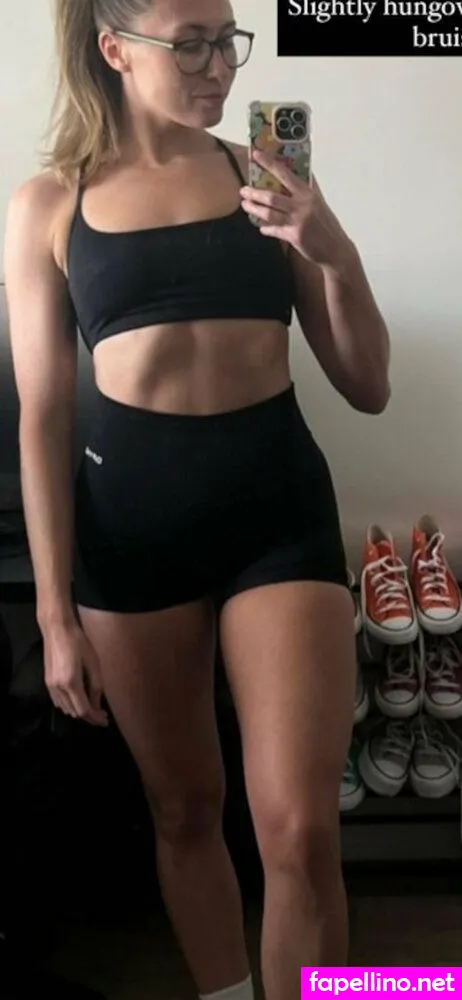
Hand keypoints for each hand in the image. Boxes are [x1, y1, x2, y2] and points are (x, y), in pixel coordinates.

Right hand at [43, 620, 108, 727]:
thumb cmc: (78, 642)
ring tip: (93, 709)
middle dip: (89, 716)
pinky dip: (69, 705)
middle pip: (74, 712)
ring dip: (79, 711)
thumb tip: (97, 705)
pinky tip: (78, 701)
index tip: (105, 720)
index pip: (83, 709)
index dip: (95, 718)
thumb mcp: (93, 663)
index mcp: (71, 683)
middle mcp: (58, 688)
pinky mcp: (47, 682)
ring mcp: (50, 686)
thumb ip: (96, 686)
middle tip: (102, 716)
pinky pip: (58, 702)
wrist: (57, 629)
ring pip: (66, 708)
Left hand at [240, 149, 350, 269]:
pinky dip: (266, 229)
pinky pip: (274, 230)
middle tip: (244, 190)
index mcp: (307, 193)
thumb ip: (304, 192)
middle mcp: (302, 205)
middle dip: (254, 193)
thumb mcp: (318, 203)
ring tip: (246, 205)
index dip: (269, 163)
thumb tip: (292, 176)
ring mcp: (298, 221)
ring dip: (254, 209)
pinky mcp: (294, 236)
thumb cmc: (326, 225)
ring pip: (269, 214)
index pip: (285, 174)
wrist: (335, 248)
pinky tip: (262, 228)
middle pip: (271, 196)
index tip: (257, 154)